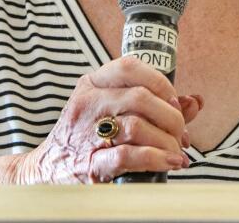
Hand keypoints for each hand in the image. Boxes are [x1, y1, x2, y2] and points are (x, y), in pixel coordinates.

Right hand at [12, 56, 201, 183]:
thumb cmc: (83, 138)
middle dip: (170, 117)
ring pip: (137, 126)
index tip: (174, 101)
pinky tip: (168, 162)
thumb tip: (194, 102)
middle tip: (180, 133)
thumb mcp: (109, 111)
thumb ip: (153, 105)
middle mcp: (87, 104)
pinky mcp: (89, 163)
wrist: (45, 171)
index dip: (160, 82)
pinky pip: (128, 155)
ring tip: (175, 152)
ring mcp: (86, 134)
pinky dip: (156, 158)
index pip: (129, 67)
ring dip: (167, 141)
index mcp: (91, 85)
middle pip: (140, 98)